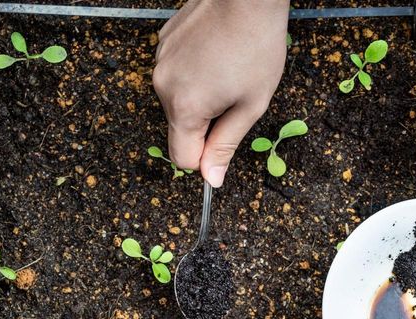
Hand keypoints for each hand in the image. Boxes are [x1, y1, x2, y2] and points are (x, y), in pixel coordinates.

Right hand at [153, 0, 288, 186]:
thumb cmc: (256, 48)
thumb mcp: (250, 105)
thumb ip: (226, 144)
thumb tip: (210, 179)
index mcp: (185, 107)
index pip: (182, 158)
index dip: (205, 157)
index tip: (224, 141)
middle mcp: (162, 86)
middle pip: (179, 127)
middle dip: (206, 122)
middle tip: (235, 97)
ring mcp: (159, 61)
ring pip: (177, 99)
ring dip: (200, 96)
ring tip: (227, 70)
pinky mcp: (162, 42)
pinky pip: (176, 73)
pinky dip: (194, 72)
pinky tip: (215, 54)